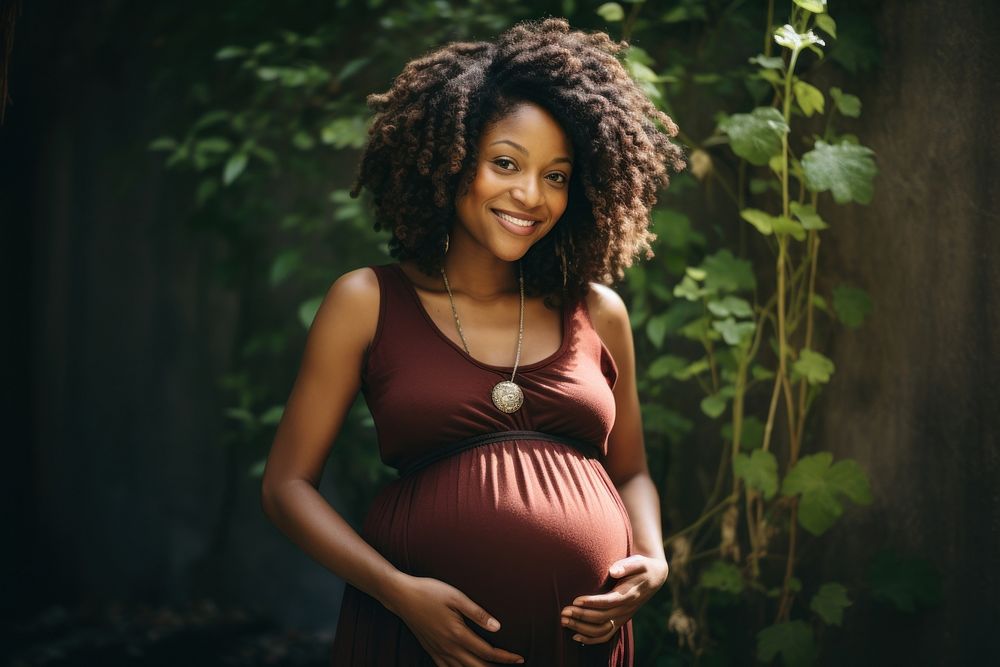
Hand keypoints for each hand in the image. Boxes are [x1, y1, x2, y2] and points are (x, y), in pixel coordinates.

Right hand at [385, 574, 524, 665]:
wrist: (402, 596)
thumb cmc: (430, 592)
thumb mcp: (456, 597)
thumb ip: (477, 613)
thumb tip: (497, 627)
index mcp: (457, 634)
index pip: (487, 652)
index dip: (505, 658)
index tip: (520, 659)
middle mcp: (448, 647)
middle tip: (511, 666)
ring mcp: (438, 651)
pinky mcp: (430, 650)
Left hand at [559, 555, 668, 644]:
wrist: (654, 577)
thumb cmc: (642, 567)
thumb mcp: (638, 562)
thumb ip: (626, 565)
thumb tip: (613, 570)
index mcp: (629, 594)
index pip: (609, 602)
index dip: (592, 603)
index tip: (576, 600)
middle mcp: (626, 609)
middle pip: (602, 618)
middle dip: (581, 616)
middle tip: (563, 611)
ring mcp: (623, 617)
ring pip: (602, 630)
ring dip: (582, 628)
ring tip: (564, 621)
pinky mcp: (619, 621)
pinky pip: (606, 635)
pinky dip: (591, 639)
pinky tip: (575, 636)